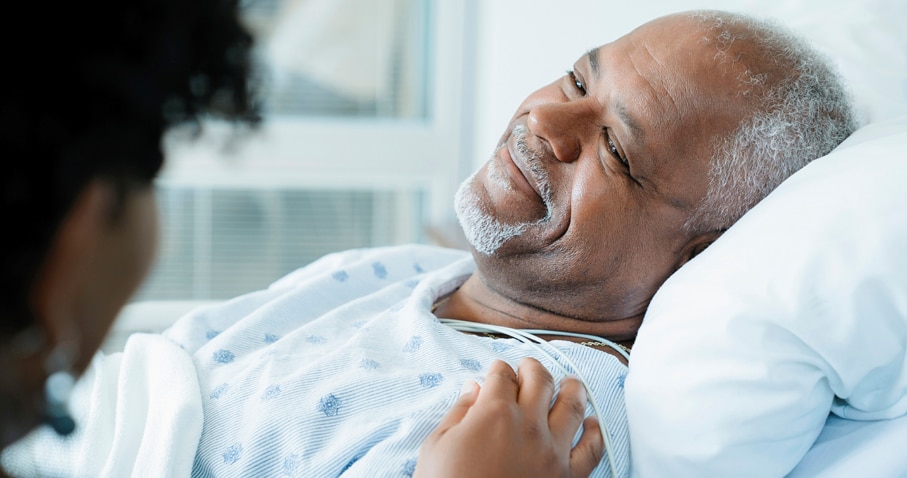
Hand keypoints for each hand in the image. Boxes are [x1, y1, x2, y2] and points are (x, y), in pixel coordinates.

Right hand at [414, 357, 603, 477]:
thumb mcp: (437, 446)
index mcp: (493, 413)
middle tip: (528, 366)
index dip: (498, 369)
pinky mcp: (567, 477)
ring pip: (572, 405)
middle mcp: (528, 425)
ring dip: (571, 388)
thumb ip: (458, 412)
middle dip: (533, 368)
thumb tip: (473, 389)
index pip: (502, 375)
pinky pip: (591, 449)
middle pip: (539, 380)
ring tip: (569, 382)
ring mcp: (552, 451)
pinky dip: (595, 432)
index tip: (497, 371)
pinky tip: (592, 423)